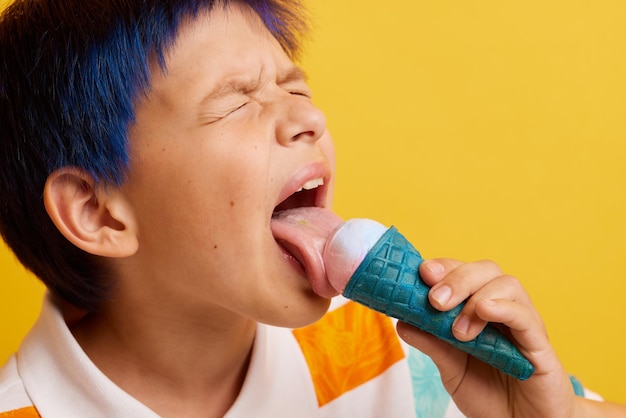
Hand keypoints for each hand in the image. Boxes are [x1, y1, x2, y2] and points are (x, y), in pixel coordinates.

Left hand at [397, 258, 577, 417]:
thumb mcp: (450, 368)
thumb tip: (402, 322)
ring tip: (458, 330)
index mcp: (478, 308)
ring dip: (476, 299)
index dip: (443, 267)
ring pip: (507, 285)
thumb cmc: (488, 393)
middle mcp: (502, 308)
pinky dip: (504, 308)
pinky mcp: (540, 346)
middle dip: (457, 278)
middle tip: (436, 300)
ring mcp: (523, 323)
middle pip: (485, 270)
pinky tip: (485, 311)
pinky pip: (525, 316)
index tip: (422, 273)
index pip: (462, 271)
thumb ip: (431, 343)